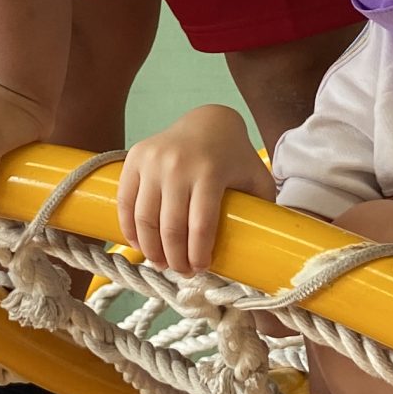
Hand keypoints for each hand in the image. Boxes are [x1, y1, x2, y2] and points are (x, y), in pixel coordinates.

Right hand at [115, 105, 272, 271]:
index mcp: (210, 171)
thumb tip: (266, 247)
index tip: (201, 269)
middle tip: (182, 272)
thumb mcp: (257, 177)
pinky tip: (139, 245)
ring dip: (151, 249)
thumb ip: (264, 207)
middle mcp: (178, 165)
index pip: (201, 225)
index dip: (198, 254)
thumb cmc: (234, 156)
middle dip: (175, 258)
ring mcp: (153, 161)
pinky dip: (129, 229)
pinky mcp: (135, 158)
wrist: (208, 121)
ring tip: (161, 263)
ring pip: (144, 219)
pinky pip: (125, 202)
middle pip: (170, 227)